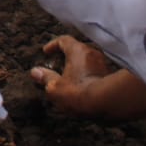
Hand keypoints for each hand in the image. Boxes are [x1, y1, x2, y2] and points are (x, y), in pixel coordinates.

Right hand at [30, 35, 145, 119]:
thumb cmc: (78, 92)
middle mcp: (92, 53)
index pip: (64, 40)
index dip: (53, 45)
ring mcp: (103, 65)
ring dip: (76, 68)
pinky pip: (94, 72)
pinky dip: (85, 76)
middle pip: (76, 50)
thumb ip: (45, 78)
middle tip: (56, 66)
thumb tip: (35, 72)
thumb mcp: (55, 87)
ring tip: (67, 79)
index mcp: (77, 50)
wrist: (106, 104)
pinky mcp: (110, 77)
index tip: (46, 52)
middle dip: (65, 58)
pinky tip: (80, 87)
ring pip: (86, 62)